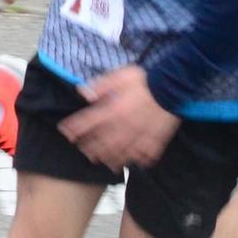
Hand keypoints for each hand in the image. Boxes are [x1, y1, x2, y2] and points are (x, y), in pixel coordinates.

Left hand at [57, 66, 179, 169]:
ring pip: (121, 151)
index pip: (88, 121)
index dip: (75, 127)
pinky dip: (136, 159)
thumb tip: (83, 93)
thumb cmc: (145, 80)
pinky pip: (143, 155)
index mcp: (113, 110)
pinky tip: (131, 162)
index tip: (65, 132)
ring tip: (102, 161)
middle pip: (102, 141)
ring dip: (109, 157)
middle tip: (82, 151)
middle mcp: (123, 126)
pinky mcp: (153, 140)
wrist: (172, 87)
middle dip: (90, 147)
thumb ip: (101, 85)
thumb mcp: (119, 75)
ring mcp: (138, 136)